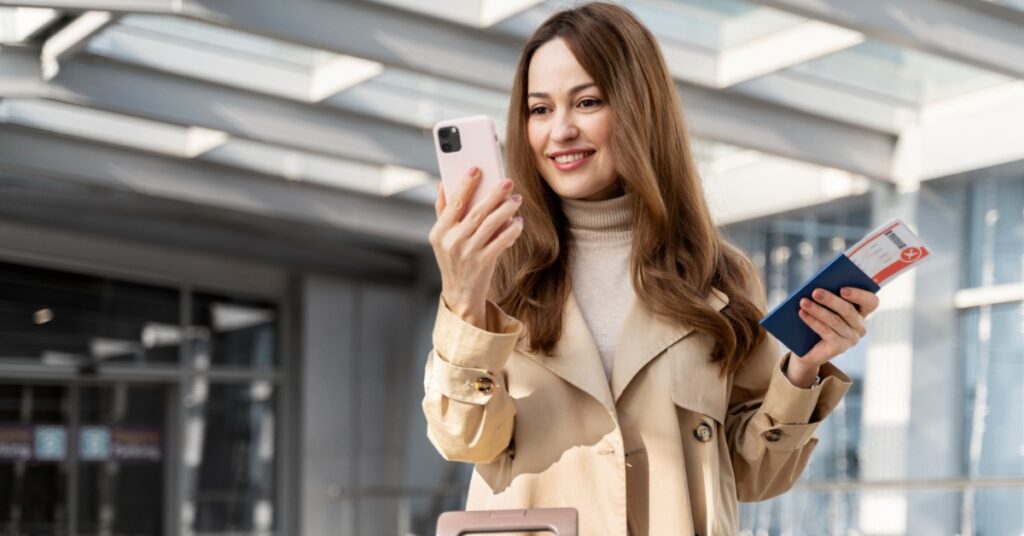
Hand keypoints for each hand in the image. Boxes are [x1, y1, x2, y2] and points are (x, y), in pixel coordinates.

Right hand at [429, 167, 523, 329]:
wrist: (460, 294)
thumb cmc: (453, 259)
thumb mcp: (442, 238)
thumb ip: (443, 211)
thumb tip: (442, 183)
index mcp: (439, 232)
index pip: (453, 203)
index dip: (465, 184)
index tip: (477, 169)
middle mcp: (452, 242)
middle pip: (476, 212)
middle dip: (493, 194)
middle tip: (507, 181)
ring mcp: (468, 253)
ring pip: (490, 225)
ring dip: (506, 210)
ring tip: (516, 199)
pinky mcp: (483, 263)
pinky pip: (501, 242)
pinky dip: (511, 230)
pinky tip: (518, 222)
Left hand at [788, 287, 879, 386]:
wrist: (807, 348)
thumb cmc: (818, 320)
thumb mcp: (825, 306)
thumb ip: (827, 296)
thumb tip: (819, 288)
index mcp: (861, 312)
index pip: (871, 302)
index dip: (859, 294)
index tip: (842, 289)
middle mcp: (860, 326)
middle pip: (848, 310)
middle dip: (830, 300)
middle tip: (815, 292)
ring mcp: (851, 338)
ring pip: (835, 321)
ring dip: (818, 310)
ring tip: (803, 302)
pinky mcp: (840, 348)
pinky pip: (826, 332)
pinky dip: (813, 321)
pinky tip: (802, 314)